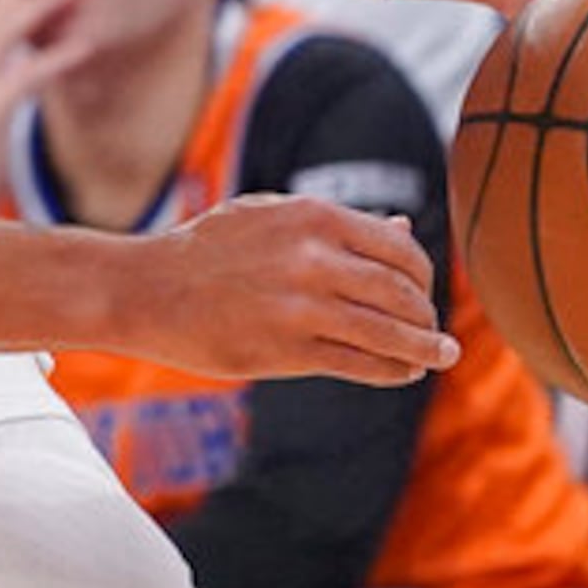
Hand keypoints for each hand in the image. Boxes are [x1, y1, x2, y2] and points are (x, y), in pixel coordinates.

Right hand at [111, 194, 455, 386]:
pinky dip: (392, 371)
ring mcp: (301, 307)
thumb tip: (405, 230)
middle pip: (401, 293)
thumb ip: (338, 225)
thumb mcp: (272, 215)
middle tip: (438, 331)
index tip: (426, 291)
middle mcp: (314, 259)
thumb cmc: (211, 249)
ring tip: (440, 356)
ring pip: (388, 333)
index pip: (399, 249)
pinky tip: (403, 372)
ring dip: (424, 349)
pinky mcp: (287, 350)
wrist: (148, 288)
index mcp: (313, 216)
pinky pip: (360, 364)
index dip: (424, 274)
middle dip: (427, 316)